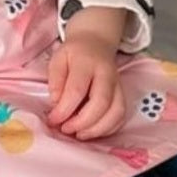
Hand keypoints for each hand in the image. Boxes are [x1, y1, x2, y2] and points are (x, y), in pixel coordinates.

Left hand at [47, 7, 126, 139]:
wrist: (96, 42)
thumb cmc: (74, 54)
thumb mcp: (58, 59)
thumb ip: (55, 80)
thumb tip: (56, 104)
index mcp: (87, 63)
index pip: (77, 89)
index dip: (64, 109)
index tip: (53, 120)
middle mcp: (107, 74)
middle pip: (101, 103)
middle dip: (82, 122)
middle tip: (66, 129)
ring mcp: (118, 85)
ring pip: (116, 112)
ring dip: (97, 129)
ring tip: (79, 134)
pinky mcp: (123, 94)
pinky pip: (121, 116)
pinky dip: (108, 129)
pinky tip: (92, 131)